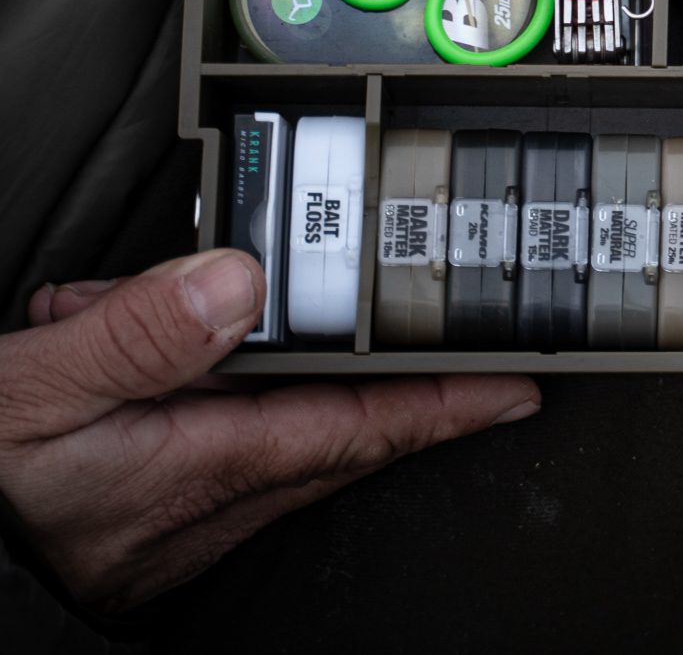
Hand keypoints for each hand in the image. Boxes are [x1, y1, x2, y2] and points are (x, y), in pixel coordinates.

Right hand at [0, 249, 536, 612]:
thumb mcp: (34, 390)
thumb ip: (139, 331)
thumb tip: (238, 280)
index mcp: (191, 472)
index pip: (356, 430)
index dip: (446, 403)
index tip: (519, 384)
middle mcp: (197, 507)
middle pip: (333, 432)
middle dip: (386, 378)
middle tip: (437, 330)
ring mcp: (172, 518)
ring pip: (273, 431)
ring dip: (271, 367)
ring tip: (218, 301)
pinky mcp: (141, 514)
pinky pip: (213, 443)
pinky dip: (206, 387)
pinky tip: (159, 343)